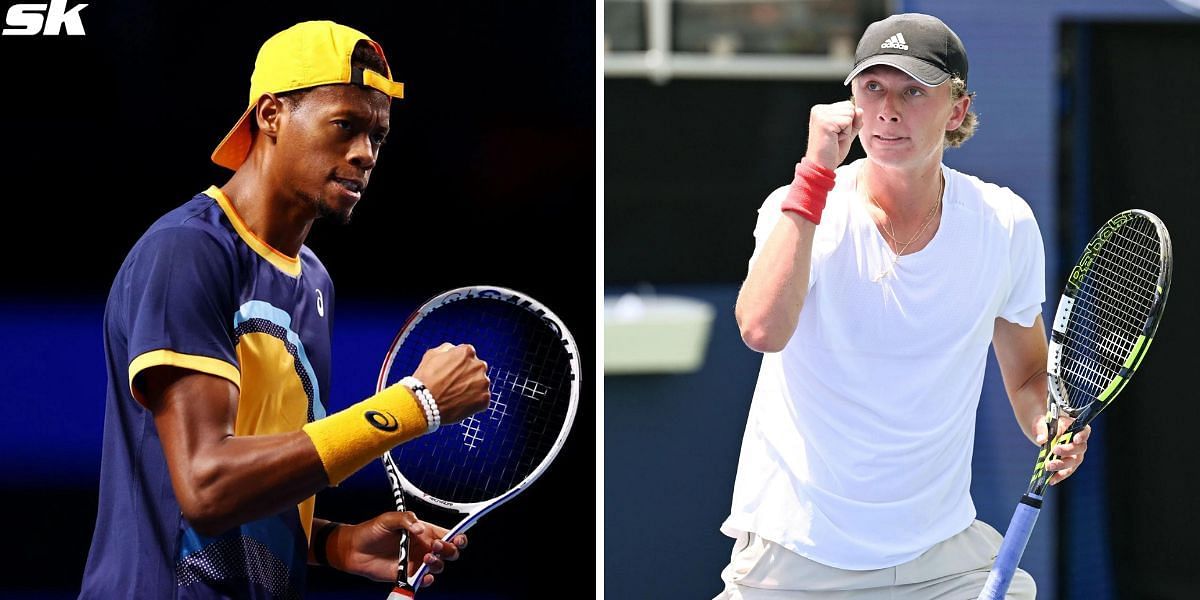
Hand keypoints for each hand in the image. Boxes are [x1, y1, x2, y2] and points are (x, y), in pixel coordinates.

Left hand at [331, 511, 468, 586]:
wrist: (354, 550)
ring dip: (437, 563)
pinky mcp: (409, 575)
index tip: (457, 538)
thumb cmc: (371, 531)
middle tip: (435, 547)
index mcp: (424, 531)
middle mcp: (424, 547)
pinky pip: (425, 580)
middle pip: (450, 551)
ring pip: (440, 566)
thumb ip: (406, 519)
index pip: (448, 534)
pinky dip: (427, 579)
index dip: (458, 537)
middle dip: (449, 549)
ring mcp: (417, 562)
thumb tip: (420, 529)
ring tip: (425, 558)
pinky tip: (422, 575)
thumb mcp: (388, 519)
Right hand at [413, 343, 490, 423]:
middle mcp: (479, 365)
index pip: (468, 356)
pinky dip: (473, 402)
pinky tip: (459, 404)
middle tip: (454, 386)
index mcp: (467, 351)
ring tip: (455, 396)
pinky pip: (482, 399)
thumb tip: (455, 349)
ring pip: (480, 384)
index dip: (458, 366)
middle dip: (468, 376)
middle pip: (476, 369)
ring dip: (472, 389)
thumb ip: (448, 348)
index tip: (451, 374)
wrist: (423, 404)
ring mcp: (483, 383)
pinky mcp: (484, 399)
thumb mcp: (432, 354)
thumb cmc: (425, 379)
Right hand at [805, 100, 863, 170]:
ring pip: (850, 113)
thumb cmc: (831, 151)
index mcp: (821, 110)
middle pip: (849, 107)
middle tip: (835, 137)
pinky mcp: (825, 121)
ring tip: (835, 138)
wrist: (821, 165)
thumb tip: (859, 110)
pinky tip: (835, 139)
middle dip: (848, 124)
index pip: (847, 105)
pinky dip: (846, 133)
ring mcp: (821, 115)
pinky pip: (848, 121)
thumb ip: (854, 121)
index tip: (835, 134)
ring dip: (847, 129)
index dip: (847, 122)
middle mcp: (819, 109)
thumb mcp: (847, 133)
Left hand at [1033, 416, 1090, 485]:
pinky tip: (1051, 480)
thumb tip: (1041, 440)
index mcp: (1075, 428)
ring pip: (1074, 462)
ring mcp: (1075, 454)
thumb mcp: (1041, 422)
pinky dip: (1059, 476)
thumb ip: (1041, 429)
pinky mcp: (1068, 463)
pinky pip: (1067, 471)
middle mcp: (1079, 442)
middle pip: (1079, 448)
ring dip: (1062, 466)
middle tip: (1055, 450)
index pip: (1084, 431)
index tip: (1076, 439)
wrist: (1043, 431)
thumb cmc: (1045, 424)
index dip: (1082, 436)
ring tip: (1049, 467)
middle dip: (1067, 451)